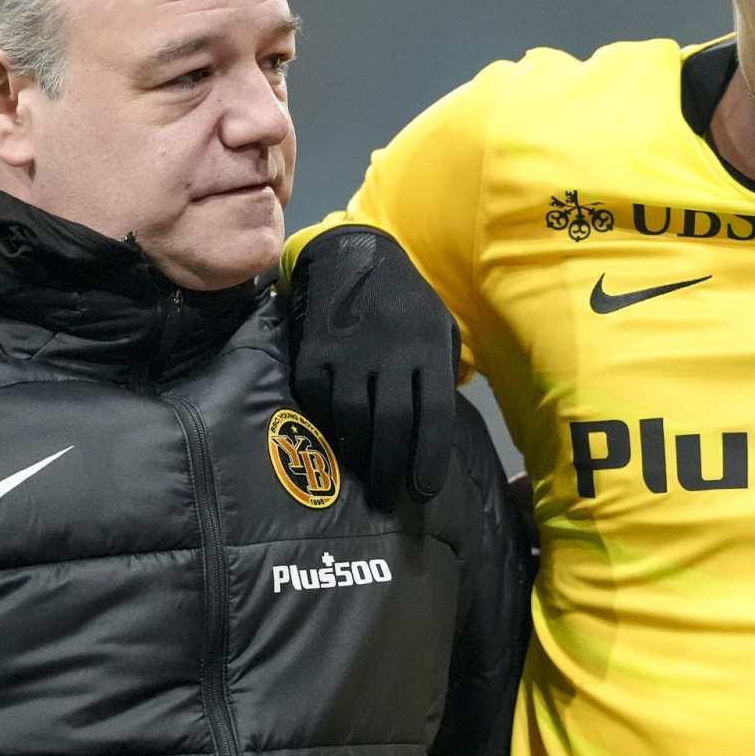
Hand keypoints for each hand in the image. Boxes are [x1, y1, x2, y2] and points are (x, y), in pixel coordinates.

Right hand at [289, 227, 458, 510]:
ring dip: (360, 455)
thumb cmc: (407, 303)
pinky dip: (329, 426)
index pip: (434, 413)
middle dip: (392, 469)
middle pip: (392, 423)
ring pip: (352, 418)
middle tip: (390, 497)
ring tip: (367, 473)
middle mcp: (389, 352)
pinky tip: (339, 437)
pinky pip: (320, 403)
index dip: (430, 458)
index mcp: (427, 346)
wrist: (353, 258)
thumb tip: (438, 432)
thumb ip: (441, 374)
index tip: (424, 491)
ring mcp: (347, 353)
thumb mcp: (440, 327)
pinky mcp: (313, 355)